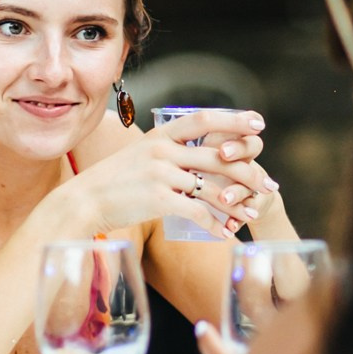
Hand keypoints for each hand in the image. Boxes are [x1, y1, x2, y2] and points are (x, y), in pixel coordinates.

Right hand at [70, 109, 274, 237]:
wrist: (84, 202)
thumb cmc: (112, 182)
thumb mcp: (138, 155)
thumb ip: (165, 152)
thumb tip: (194, 156)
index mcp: (159, 135)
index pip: (203, 119)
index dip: (233, 120)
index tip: (258, 124)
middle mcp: (162, 150)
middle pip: (218, 156)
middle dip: (249, 171)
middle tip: (268, 184)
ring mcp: (161, 173)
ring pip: (212, 187)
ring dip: (237, 203)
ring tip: (252, 215)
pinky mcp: (158, 199)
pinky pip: (197, 212)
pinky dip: (214, 225)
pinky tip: (224, 234)